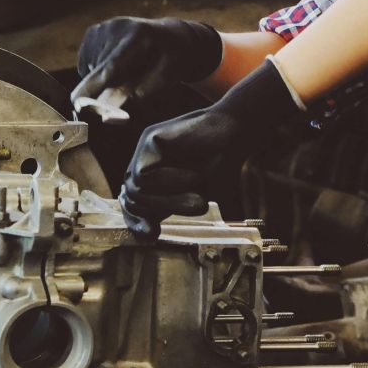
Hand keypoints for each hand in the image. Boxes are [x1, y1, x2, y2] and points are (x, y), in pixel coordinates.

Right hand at [73, 17, 222, 104]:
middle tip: (129, 84)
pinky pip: (86, 61)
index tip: (77, 103)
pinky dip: (96, 69)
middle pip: (98, 69)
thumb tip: (106, 114)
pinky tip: (116, 64)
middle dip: (104, 87)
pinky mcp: (94, 31)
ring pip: (89, 68)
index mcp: (139, 36)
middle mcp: (118, 26)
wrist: (172, 37)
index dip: (94, 86)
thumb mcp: (163, 80)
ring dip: (102, 78)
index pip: (111, 66)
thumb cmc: (171, 63)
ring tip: (127, 70)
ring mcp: (104, 26)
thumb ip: (136, 97)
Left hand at [120, 59, 305, 239]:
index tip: (153, 235)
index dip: (137, 223)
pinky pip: (144, 173)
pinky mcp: (150, 137)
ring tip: (198, 188)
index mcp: (152, 177)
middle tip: (198, 204)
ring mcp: (145, 148)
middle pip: (132, 200)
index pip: (132, 204)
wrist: (235, 131)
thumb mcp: (193, 195)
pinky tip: (191, 170)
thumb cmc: (219, 165)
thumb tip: (147, 235)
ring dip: (170, 197)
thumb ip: (170, 209)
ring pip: (136, 189)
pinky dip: (169, 180)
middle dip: (163, 208)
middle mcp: (144, 161)